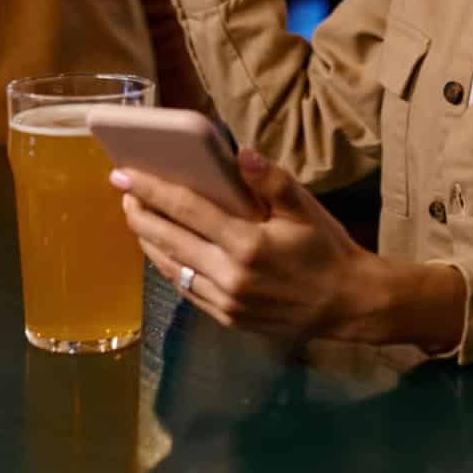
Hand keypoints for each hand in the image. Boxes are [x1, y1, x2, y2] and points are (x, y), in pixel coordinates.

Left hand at [117, 147, 462, 348]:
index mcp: (247, 245)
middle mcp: (229, 277)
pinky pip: (186, 290)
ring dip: (149, 242)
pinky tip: (164, 250)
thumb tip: (239, 153)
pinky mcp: (227, 318)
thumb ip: (271, 180)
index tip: (124, 174)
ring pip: (171, 269)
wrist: (348, 304)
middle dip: (140, 214)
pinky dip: (169, 266)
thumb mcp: (305, 209)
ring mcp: (225, 302)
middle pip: (168, 241)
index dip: (151, 189)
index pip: (186, 210)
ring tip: (138, 217)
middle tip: (124, 191)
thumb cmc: (326, 249)